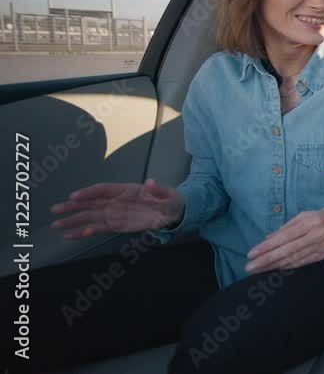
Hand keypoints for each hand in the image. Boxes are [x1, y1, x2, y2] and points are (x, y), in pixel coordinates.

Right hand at [50, 179, 185, 239]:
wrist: (174, 212)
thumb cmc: (169, 199)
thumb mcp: (168, 194)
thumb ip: (158, 189)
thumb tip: (150, 182)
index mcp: (127, 190)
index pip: (104, 189)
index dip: (89, 192)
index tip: (74, 196)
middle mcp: (117, 201)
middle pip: (91, 203)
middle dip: (73, 207)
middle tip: (55, 211)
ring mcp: (115, 213)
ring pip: (90, 217)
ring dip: (74, 221)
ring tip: (57, 225)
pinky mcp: (117, 225)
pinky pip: (99, 228)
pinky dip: (85, 232)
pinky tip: (72, 236)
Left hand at [245, 210, 323, 273]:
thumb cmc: (319, 218)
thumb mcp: (302, 216)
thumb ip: (285, 228)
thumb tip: (266, 239)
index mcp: (308, 224)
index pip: (283, 238)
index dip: (266, 247)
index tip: (251, 254)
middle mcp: (313, 237)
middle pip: (286, 251)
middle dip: (266, 260)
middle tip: (249, 267)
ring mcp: (318, 248)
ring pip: (293, 259)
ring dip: (274, 266)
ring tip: (258, 270)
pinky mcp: (321, 257)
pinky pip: (301, 263)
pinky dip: (287, 267)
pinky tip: (276, 269)